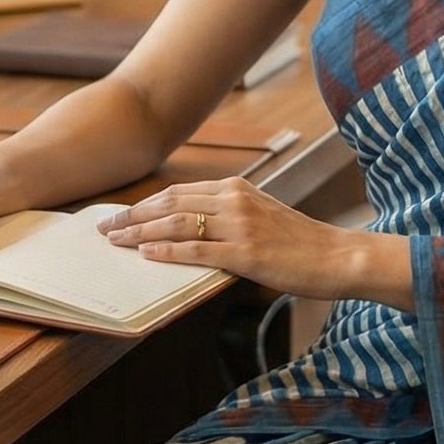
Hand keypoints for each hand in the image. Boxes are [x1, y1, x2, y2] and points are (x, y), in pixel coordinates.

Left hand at [98, 177, 370, 301]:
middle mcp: (235, 200)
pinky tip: (146, 255)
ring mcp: (240, 226)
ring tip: (115, 241)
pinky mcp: (246, 253)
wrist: (339, 255)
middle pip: (170, 204)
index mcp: (237, 188)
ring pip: (177, 224)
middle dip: (132, 216)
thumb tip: (191, 230)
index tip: (120, 215)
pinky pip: (197, 250)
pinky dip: (168, 252)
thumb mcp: (263, 217)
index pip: (179, 192)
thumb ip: (229, 216)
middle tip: (104, 228)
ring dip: (140, 233)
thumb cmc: (302, 243)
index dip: (145, 204)